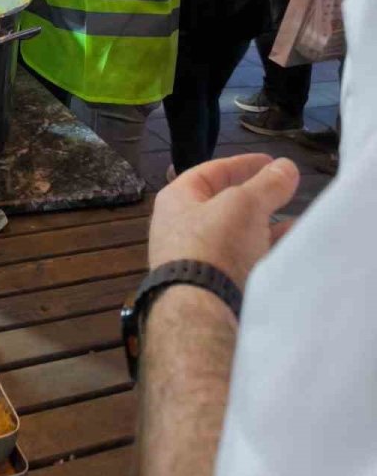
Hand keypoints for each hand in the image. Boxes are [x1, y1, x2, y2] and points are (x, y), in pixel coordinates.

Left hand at [148, 154, 299, 289]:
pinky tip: (290, 247)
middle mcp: (182, 227)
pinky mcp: (215, 285)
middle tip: (286, 191)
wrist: (202, 312)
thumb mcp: (244, 205)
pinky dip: (266, 251)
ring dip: (267, 225)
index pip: (211, 172)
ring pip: (238, 234)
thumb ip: (267, 185)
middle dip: (258, 198)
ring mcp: (197, 258)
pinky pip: (244, 260)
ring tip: (297, 220)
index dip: (243, 164)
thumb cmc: (214, 245)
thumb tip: (286, 167)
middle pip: (226, 205)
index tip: (271, 162)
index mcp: (177, 200)